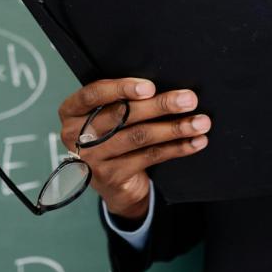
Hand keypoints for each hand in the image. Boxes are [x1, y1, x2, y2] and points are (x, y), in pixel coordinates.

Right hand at [58, 78, 210, 220]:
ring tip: (199, 122)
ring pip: (139, 137)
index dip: (121, 89)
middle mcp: (75, 135)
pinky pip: (149, 157)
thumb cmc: (112, 138)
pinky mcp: (111, 177)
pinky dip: (176, 148)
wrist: (113, 185)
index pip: (93, 94)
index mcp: (71, 112)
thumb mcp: (107, 116)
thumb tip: (161, 86)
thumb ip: (120, 101)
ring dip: (174, 128)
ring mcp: (92, 159)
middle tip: (188, 99)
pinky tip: (194, 141)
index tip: (150, 87)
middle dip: (160, 105)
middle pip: (121, 115)